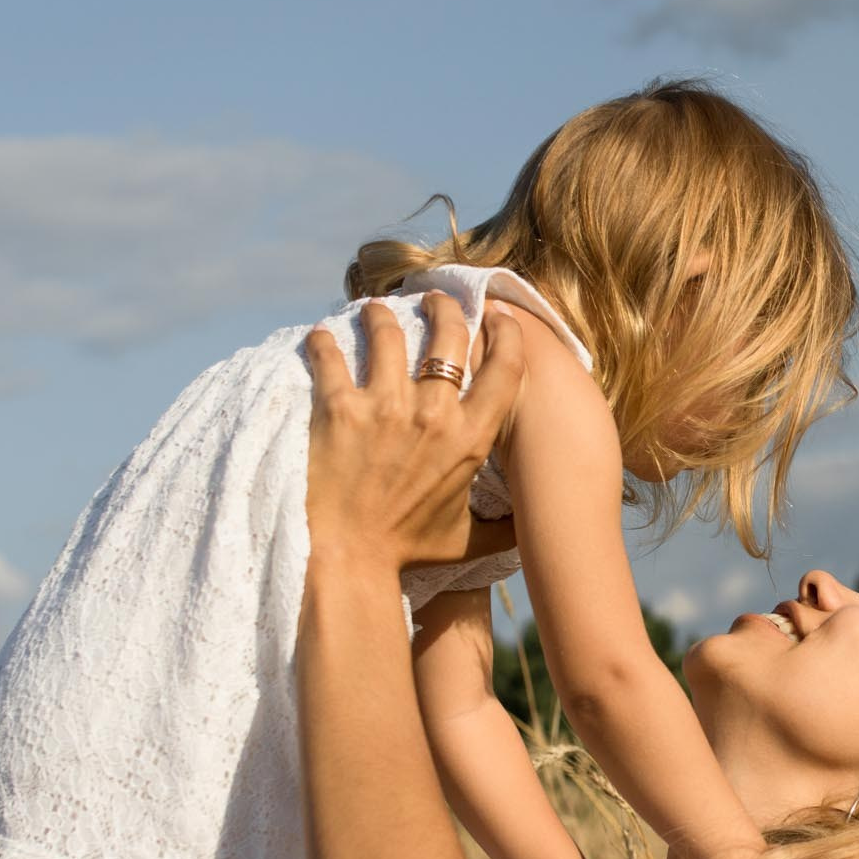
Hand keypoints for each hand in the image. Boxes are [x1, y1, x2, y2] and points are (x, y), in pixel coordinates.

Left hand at [305, 293, 524, 572]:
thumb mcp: (467, 540)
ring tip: (374, 309)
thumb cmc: (407, 552)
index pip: (505, 369)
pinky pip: (330, 358)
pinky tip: (321, 335)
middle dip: (443, 308)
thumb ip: (506, 530)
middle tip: (432, 300)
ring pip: (387, 335)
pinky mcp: (338, 409)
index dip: (506, 333)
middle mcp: (433, 415)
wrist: (348, 559)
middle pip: (449, 337)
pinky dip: (324, 342)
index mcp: (470, 440)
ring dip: (381, 315)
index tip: (497, 316)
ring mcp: (384, 408)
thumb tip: (538, 529)